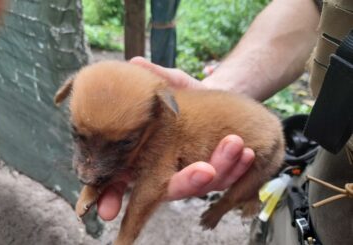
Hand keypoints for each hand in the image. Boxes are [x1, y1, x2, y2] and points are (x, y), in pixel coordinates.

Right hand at [96, 58, 254, 220]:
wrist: (221, 100)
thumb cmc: (190, 96)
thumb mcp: (174, 84)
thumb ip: (156, 77)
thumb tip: (134, 63)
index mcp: (147, 156)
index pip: (126, 183)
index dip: (114, 196)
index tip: (110, 208)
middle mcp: (168, 170)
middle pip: (171, 189)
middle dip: (188, 183)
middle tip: (204, 169)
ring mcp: (193, 176)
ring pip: (204, 186)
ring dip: (223, 169)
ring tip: (236, 146)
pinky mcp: (216, 175)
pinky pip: (227, 181)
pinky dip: (238, 168)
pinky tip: (247, 153)